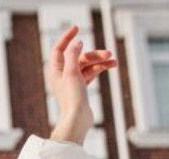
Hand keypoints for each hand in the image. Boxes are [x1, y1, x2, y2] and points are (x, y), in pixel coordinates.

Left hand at [47, 26, 116, 144]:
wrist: (77, 120)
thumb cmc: (72, 98)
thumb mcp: (72, 72)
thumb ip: (73, 55)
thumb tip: (77, 43)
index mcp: (55, 70)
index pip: (59, 48)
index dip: (67, 37)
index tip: (77, 28)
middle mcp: (62, 74)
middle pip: (78, 57)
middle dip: (94, 54)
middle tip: (109, 53)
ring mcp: (72, 81)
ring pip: (87, 65)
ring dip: (100, 61)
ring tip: (113, 60)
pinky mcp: (81, 88)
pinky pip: (91, 73)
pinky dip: (100, 68)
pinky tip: (111, 65)